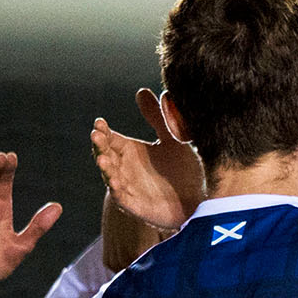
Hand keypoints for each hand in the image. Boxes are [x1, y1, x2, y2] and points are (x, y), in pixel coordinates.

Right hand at [90, 88, 203, 229]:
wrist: (201, 199)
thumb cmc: (185, 169)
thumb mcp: (172, 139)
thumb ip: (158, 118)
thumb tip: (141, 91)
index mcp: (131, 151)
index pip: (111, 138)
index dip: (103, 131)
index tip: (99, 122)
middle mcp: (125, 168)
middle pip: (106, 155)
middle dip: (100, 146)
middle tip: (96, 136)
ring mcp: (129, 187)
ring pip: (110, 176)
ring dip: (105, 168)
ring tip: (103, 158)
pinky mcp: (136, 206)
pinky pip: (123, 198)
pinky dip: (117, 190)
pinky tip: (115, 182)